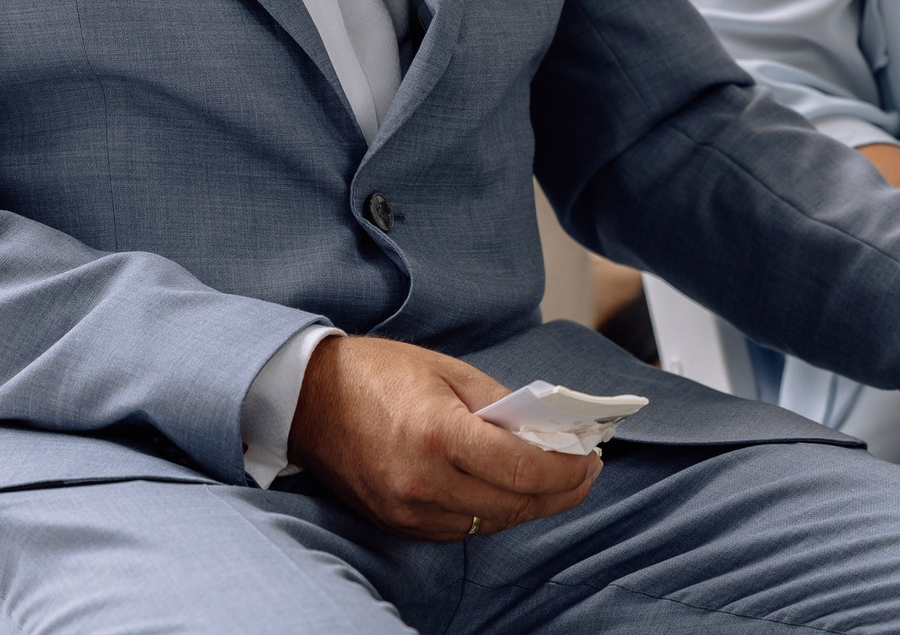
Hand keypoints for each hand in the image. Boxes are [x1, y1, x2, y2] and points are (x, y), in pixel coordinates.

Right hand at [283, 336, 600, 540]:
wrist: (308, 400)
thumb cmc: (377, 375)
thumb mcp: (447, 371)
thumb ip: (501, 405)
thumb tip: (548, 430)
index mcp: (437, 434)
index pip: (522, 468)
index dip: (566, 469)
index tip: (591, 457)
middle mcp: (423, 482)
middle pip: (514, 503)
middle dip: (561, 490)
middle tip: (587, 470)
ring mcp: (409, 510)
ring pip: (491, 522)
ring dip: (531, 505)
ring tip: (558, 480)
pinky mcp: (399, 524)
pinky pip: (462, 528)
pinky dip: (493, 512)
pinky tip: (511, 491)